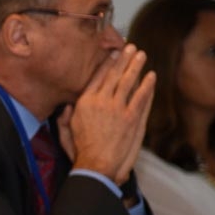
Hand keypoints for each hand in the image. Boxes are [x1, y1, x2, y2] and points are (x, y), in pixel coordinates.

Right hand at [66, 44, 155, 184]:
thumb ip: (64, 118)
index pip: (97, 77)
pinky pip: (141, 97)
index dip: (107, 64)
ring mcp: (118, 109)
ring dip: (136, 67)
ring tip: (142, 55)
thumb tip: (65, 106)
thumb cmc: (80, 152)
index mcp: (84, 103)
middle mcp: (100, 102)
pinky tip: (151, 76)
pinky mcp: (132, 118)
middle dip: (124, 60)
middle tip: (131, 48)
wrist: (97, 166)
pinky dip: (147, 86)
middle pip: (114, 75)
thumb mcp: (64, 133)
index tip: (114, 54)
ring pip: (128, 82)